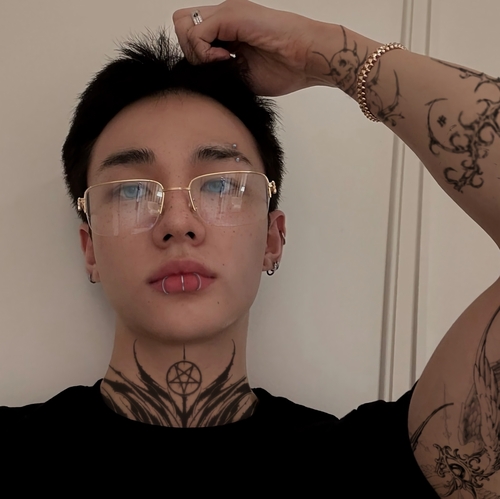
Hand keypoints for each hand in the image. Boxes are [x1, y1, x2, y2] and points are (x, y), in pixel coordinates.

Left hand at [173, 0, 323, 95]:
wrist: (309, 58)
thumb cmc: (285, 69)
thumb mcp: (242, 74)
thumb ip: (220, 71)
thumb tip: (201, 81)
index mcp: (226, 29)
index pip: (190, 36)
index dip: (195, 56)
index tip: (216, 70)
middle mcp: (223, 17)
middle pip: (181, 26)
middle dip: (191, 51)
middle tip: (215, 65)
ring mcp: (226, 12)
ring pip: (183, 26)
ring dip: (197, 51)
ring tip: (223, 62)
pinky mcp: (231, 15)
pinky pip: (197, 34)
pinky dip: (206, 53)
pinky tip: (228, 60)